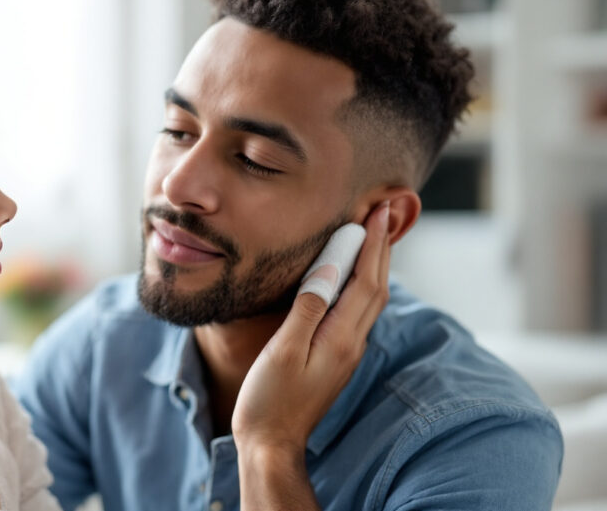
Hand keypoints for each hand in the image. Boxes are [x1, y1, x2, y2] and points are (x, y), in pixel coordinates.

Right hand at [231, 202, 390, 454]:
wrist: (271, 443)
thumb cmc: (269, 399)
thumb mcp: (282, 350)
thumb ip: (307, 309)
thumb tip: (327, 271)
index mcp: (340, 339)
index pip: (366, 281)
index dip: (373, 245)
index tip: (379, 212)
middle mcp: (351, 344)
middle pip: (376, 287)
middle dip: (381, 248)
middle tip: (385, 211)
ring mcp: (345, 353)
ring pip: (369, 300)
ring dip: (374, 264)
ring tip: (372, 234)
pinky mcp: (334, 358)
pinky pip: (355, 311)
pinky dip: (358, 284)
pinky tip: (348, 276)